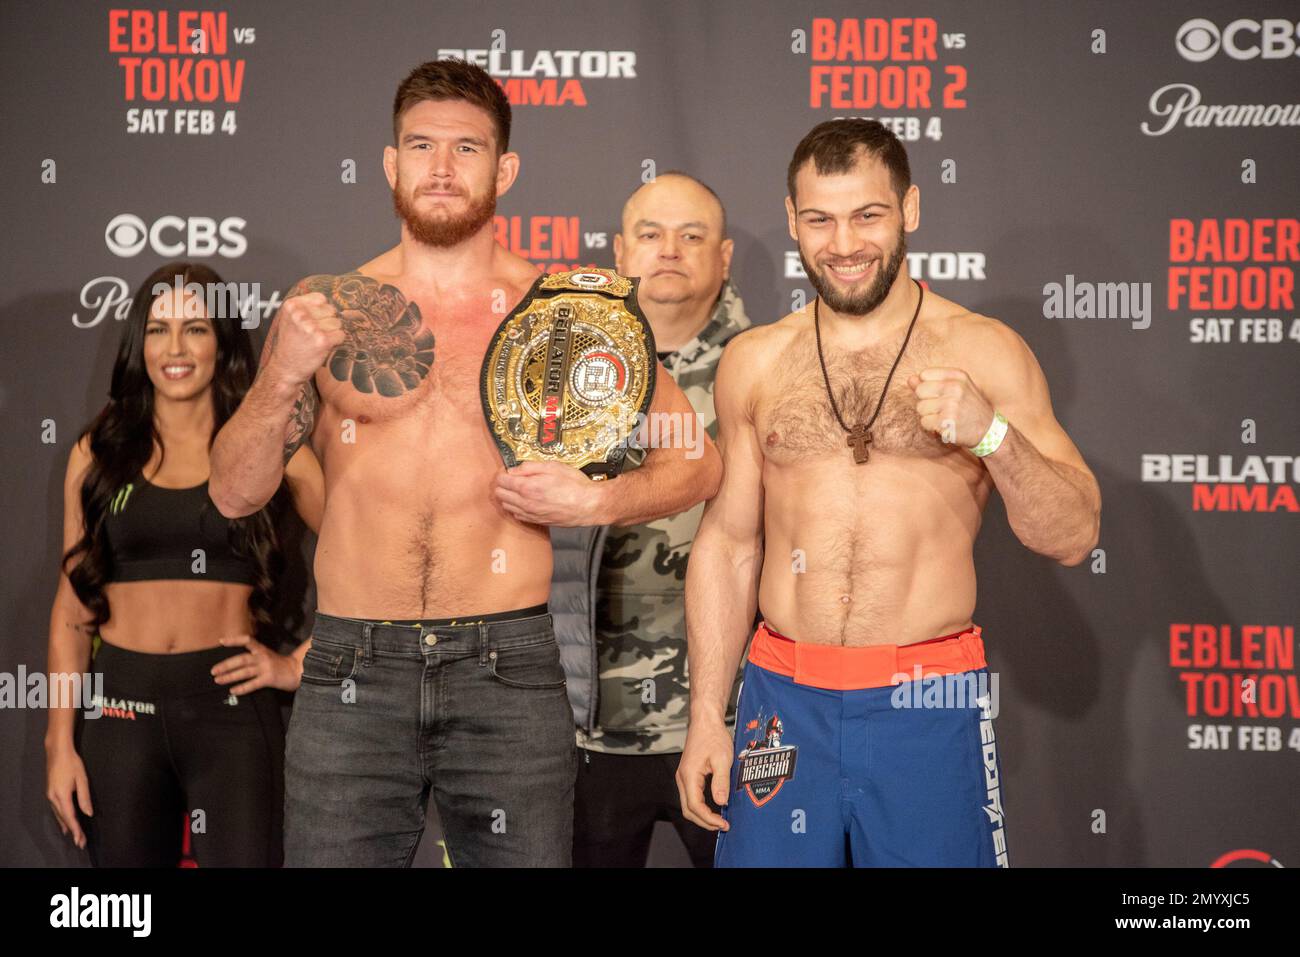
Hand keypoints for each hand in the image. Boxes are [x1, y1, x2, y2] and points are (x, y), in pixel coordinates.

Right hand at [45, 743, 91, 848]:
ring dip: (66, 825)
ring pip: (58, 815)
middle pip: (63, 818)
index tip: (80, 840)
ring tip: (74, 835)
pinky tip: (65, 822)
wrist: (57, 751)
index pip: (70, 817)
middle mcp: (53, 798)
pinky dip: (61, 818)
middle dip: (72, 830)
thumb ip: (84, 797)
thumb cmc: (72, 763)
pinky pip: (56, 809)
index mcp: (61, 795)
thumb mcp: (82, 779)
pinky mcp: (50, 792)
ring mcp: (50, 795)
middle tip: (80, 842)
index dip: (76, 829)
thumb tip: (88, 813)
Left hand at [212, 634, 302, 694]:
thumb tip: (234, 662)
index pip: (247, 641)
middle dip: (226, 665)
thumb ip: (254, 656)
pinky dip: (242, 688)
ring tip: (218, 680)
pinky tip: (233, 690)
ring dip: (230, 676)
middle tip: (213, 671)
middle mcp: (263, 657)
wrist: (297, 672)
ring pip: (245, 671)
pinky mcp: (269, 678)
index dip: (234, 640)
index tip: (221, 641)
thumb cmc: (279, 665)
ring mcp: (266, 668)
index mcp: (262, 650)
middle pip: (242, 659)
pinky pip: (253, 684)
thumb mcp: (267, 656)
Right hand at [266, 292, 345, 386]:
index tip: (312, 321)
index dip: (320, 311)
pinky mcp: (322, 340)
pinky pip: (341, 335)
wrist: (285, 368)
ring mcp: (311, 327)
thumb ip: (306, 307)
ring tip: (316, 341)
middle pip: (331, 310)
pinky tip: (322, 347)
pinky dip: (335, 342)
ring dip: (331, 333)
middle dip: (327, 322)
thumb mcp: (291, 318)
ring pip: (337, 323)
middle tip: (312, 334)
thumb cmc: (290, 344)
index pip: (321, 299)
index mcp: (292, 305)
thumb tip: (329, 302)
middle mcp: (300, 314)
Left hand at [492, 461, 607, 526]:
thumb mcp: (553, 466)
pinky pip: (517, 516)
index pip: (502, 481)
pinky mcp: (537, 521)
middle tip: (511, 478)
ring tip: (517, 489)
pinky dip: (516, 508)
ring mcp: (531, 514)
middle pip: (500, 494)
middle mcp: (526, 503)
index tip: (508, 470)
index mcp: (527, 487)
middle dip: (502, 485)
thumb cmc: (575, 485)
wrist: (589, 505)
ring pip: (507, 506)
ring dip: (507, 497)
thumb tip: (514, 469)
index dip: (502, 473)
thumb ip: (530, 467)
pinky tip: (523, 501)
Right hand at [675, 717, 733, 830]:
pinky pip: (690, 797)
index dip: (709, 819)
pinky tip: (713, 807)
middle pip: (688, 810)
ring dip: (702, 816)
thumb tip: (721, 802)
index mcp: (689, 776)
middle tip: (722, 826)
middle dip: (704, 821)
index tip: (723, 824)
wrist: (705, 721)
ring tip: (718, 820)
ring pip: (688, 804)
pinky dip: (700, 807)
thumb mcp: (722, 759)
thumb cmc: (713, 736)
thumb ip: (721, 782)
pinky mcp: (688, 775)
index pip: (695, 806)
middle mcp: (682, 778)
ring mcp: (683, 776)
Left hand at [907, 367, 996, 447]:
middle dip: (926, 401)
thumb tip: (910, 379)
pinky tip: (945, 426)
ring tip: (944, 417)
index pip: (924, 374)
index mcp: (957, 375)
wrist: (988, 430)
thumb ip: (932, 382)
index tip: (940, 394)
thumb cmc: (968, 407)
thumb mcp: (956, 389)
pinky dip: (931, 427)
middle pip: (920, 391)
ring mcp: (951, 404)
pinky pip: (924, 422)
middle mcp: (955, 387)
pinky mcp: (947, 421)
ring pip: (920, 408)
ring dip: (928, 415)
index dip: (927, 386)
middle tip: (942, 408)